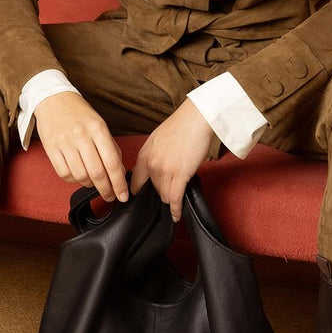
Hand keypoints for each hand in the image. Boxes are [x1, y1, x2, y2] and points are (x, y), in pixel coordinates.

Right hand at [33, 91, 129, 204]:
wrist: (53, 99)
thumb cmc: (79, 113)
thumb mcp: (99, 124)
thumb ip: (110, 146)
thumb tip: (119, 171)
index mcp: (98, 128)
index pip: (112, 162)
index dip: (119, 182)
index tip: (123, 195)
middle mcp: (81, 135)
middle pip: (97, 172)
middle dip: (106, 190)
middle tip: (110, 196)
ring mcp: (65, 142)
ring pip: (80, 175)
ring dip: (89, 185)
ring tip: (93, 184)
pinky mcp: (51, 148)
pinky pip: (64, 173)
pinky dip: (73, 180)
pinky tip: (78, 177)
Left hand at [129, 99, 215, 222]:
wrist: (196, 118)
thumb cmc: (181, 125)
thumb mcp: (158, 139)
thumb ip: (153, 155)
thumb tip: (154, 169)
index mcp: (144, 154)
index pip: (135, 181)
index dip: (138, 192)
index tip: (140, 200)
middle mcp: (151, 163)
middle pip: (152, 189)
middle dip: (160, 192)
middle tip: (168, 193)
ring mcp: (165, 170)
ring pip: (164, 195)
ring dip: (170, 198)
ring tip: (175, 201)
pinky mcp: (180, 174)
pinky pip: (175, 198)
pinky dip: (176, 209)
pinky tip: (176, 215)